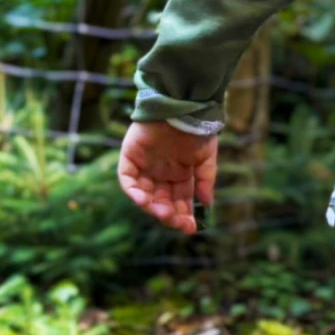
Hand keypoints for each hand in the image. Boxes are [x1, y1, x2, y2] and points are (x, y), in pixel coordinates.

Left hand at [118, 120, 217, 235]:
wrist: (182, 107)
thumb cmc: (196, 130)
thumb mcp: (206, 158)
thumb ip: (205, 180)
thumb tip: (207, 204)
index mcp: (180, 174)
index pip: (180, 200)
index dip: (184, 215)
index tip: (191, 228)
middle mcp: (161, 173)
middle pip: (162, 201)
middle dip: (169, 214)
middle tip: (176, 221)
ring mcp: (144, 167)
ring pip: (144, 194)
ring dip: (151, 206)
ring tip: (162, 213)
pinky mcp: (129, 158)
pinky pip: (127, 180)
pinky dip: (134, 191)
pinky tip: (144, 200)